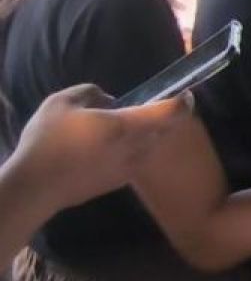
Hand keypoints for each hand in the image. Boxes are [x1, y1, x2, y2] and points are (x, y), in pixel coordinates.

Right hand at [9, 84, 192, 209]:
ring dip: (150, 133)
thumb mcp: (62, 102)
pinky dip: (135, 148)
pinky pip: (137, 159)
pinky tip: (112, 144)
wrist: (35, 188)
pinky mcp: (118, 182)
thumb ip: (91, 93)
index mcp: (126, 126)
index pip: (170, 112)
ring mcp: (129, 168)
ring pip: (152, 145)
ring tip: (129, 123)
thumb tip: (110, 100)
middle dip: (166, 116)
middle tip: (154, 105)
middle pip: (165, 129)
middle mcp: (135, 148)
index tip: (185, 92)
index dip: (182, 100)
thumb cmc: (48, 141)